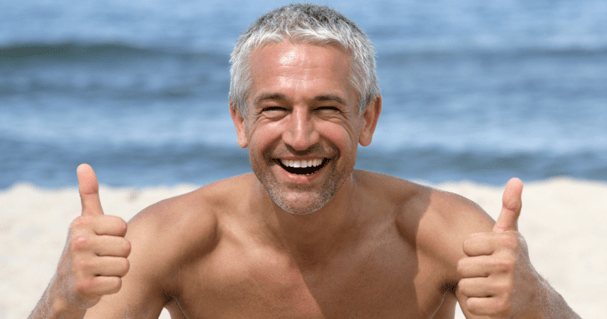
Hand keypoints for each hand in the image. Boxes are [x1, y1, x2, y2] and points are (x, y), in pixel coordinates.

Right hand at [54, 164, 130, 308]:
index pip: (123, 227)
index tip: (102, 241)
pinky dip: (111, 286)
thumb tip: (84, 165)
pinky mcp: (84, 287)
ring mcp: (80, 266)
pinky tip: (97, 284)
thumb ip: (89, 194)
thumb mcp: (85, 221)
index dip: (118, 236)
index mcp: (82, 224)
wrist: (65, 287)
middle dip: (119, 255)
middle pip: (127, 247)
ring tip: (100, 271)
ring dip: (116, 271)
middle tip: (101, 259)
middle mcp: (78, 242)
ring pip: (125, 266)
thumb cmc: (83, 249)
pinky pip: (118, 284)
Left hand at [457, 178, 540, 317]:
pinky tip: (490, 302)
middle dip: (470, 273)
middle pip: (462, 266)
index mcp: (506, 242)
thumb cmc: (514, 262)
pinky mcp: (502, 307)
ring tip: (488, 287)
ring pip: (464, 286)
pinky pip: (470, 304)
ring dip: (473, 290)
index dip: (472, 253)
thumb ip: (510, 208)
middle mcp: (508, 262)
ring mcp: (506, 286)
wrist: (533, 300)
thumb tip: (516, 179)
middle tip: (487, 275)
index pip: (465, 246)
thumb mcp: (511, 236)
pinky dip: (477, 307)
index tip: (487, 256)